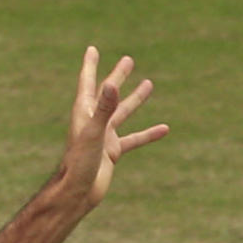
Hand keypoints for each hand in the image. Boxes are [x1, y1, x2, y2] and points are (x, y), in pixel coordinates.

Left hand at [58, 46, 169, 209]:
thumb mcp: (94, 134)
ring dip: (135, 99)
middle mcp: (94, 121)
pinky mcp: (112, 152)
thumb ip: (104, 109)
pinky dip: (148, 134)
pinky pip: (134, 139)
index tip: (92, 49)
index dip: (90, 65)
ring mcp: (104, 136)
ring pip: (122, 113)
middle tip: (128, 60)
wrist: (78, 193)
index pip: (87, 82)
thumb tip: (112, 84)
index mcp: (84, 112)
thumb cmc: (79, 163)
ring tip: (149, 84)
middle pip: (107, 93)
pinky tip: (165, 129)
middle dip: (117, 76)